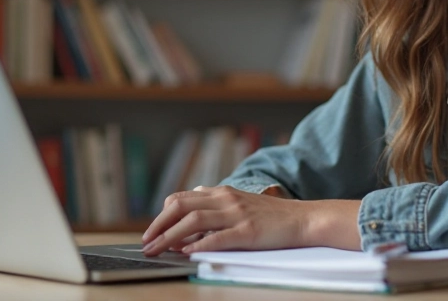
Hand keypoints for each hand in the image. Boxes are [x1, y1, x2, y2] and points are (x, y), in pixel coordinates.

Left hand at [140, 185, 360, 255]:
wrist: (303, 219)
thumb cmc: (271, 216)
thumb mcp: (239, 203)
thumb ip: (215, 204)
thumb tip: (191, 208)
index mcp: (221, 192)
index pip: (180, 199)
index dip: (161, 216)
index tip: (151, 232)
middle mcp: (226, 199)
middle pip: (180, 207)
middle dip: (158, 226)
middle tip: (145, 243)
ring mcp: (236, 214)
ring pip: (193, 221)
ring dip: (170, 237)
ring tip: (157, 250)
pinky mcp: (248, 232)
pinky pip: (218, 237)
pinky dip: (198, 245)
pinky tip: (187, 254)